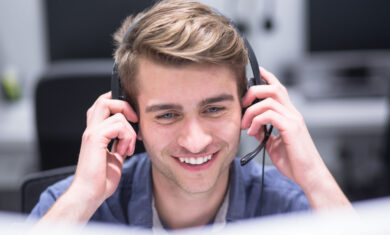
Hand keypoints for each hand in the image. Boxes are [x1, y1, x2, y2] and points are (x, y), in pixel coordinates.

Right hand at [40, 92, 137, 222]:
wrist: (89, 194)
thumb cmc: (100, 180)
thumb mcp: (114, 157)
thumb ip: (120, 143)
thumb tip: (130, 137)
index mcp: (95, 133)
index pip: (103, 105)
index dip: (118, 104)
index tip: (133, 119)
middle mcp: (91, 130)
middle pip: (105, 100)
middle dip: (125, 107)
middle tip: (135, 122)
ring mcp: (92, 133)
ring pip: (116, 113)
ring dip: (129, 132)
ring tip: (126, 149)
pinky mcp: (95, 138)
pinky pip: (118, 125)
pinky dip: (127, 138)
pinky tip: (123, 152)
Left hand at [241, 68, 350, 208]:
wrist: (309, 176)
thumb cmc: (294, 162)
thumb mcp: (273, 145)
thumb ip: (264, 133)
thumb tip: (252, 126)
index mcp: (289, 115)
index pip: (279, 88)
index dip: (267, 76)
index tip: (255, 71)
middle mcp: (293, 113)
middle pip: (274, 88)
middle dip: (254, 91)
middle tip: (243, 104)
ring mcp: (293, 119)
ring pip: (269, 100)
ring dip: (251, 110)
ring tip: (245, 125)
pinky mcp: (292, 128)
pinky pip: (270, 115)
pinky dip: (257, 121)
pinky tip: (252, 132)